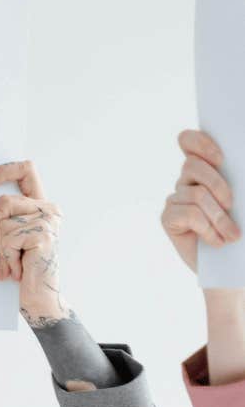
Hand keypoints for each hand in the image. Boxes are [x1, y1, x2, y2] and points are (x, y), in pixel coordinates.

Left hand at [0, 159, 67, 319]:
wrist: (40, 298)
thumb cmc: (22, 270)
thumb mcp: (10, 240)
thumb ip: (6, 219)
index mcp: (41, 205)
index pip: (27, 170)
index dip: (5, 170)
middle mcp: (49, 209)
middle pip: (4, 202)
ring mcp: (48, 221)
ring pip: (4, 224)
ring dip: (1, 250)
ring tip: (12, 266)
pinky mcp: (43, 235)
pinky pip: (8, 240)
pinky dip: (7, 259)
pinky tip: (18, 271)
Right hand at [161, 129, 240, 275]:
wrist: (233, 266)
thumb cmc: (243, 229)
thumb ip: (240, 178)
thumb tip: (240, 166)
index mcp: (205, 167)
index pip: (188, 141)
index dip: (200, 143)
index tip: (221, 158)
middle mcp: (186, 181)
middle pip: (192, 166)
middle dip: (218, 185)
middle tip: (233, 205)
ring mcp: (175, 199)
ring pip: (196, 194)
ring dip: (219, 217)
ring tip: (232, 235)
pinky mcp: (168, 219)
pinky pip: (189, 214)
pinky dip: (208, 229)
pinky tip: (217, 241)